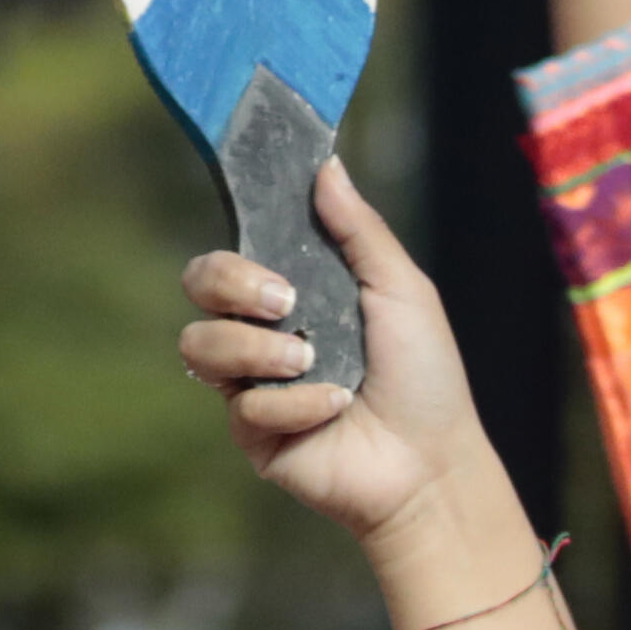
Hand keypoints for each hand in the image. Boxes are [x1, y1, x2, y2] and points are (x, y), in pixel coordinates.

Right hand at [180, 148, 513, 581]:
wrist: (432, 463)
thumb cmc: (425, 377)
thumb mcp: (402, 290)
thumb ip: (360, 230)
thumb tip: (327, 166)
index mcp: (293, 294)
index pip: (231, 256)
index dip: (230, 246)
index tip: (256, 238)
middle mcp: (263, 335)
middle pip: (198, 286)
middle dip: (231, 283)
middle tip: (283, 300)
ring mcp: (253, 386)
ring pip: (201, 345)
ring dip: (258, 348)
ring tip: (309, 360)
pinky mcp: (253, 436)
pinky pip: (244, 408)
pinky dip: (295, 405)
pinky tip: (334, 409)